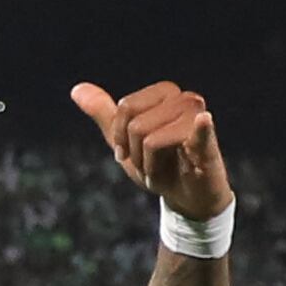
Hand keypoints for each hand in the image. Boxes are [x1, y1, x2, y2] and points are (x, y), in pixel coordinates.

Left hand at [70, 82, 230, 221]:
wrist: (186, 197)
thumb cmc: (159, 164)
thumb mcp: (125, 138)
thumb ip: (104, 113)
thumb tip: (76, 89)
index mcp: (166, 94)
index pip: (126, 106)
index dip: (121, 135)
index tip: (131, 152)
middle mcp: (186, 100)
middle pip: (136, 124)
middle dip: (135, 152)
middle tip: (151, 163)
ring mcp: (200, 121)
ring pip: (149, 140)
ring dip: (149, 165)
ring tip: (163, 170)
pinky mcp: (209, 145)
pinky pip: (197, 131)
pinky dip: (199, 127)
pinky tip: (203, 121)